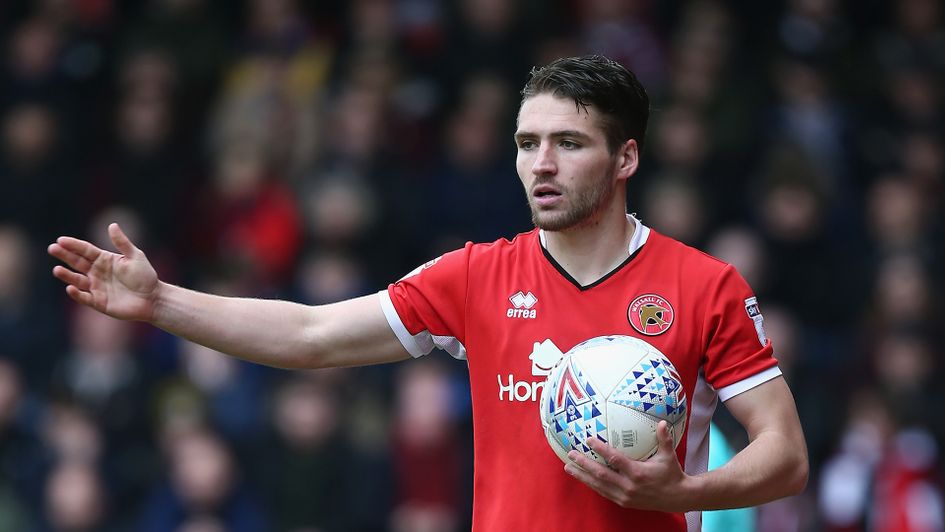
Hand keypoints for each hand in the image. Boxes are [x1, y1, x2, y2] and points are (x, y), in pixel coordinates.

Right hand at [48, 223, 160, 321]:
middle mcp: (97, 272)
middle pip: (77, 262)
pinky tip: (70, 287)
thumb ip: (122, 243)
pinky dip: (77, 293)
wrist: (153, 298)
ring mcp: (96, 287)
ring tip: (57, 270)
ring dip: (66, 275)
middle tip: (52, 248)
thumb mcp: (135, 256)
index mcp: (104, 260)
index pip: (85, 250)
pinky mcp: (98, 302)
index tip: (60, 240)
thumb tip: (111, 225)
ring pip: (77, 280)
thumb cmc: (145, 276)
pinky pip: (84, 297)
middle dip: (64, 256)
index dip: (73, 245)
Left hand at [564, 420, 694, 512]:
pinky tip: (582, 478)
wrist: (677, 498)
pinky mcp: (623, 502)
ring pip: (598, 485)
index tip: (588, 440)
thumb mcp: (668, 456)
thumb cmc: (671, 474)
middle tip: (571, 454)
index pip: (615, 459)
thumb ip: (664, 439)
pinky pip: (603, 493)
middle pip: (601, 474)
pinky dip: (592, 485)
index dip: (601, 449)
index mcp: (638, 473)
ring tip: (568, 467)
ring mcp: (624, 496)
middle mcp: (629, 486)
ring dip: (582, 476)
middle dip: (584, 464)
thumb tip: (662, 422)